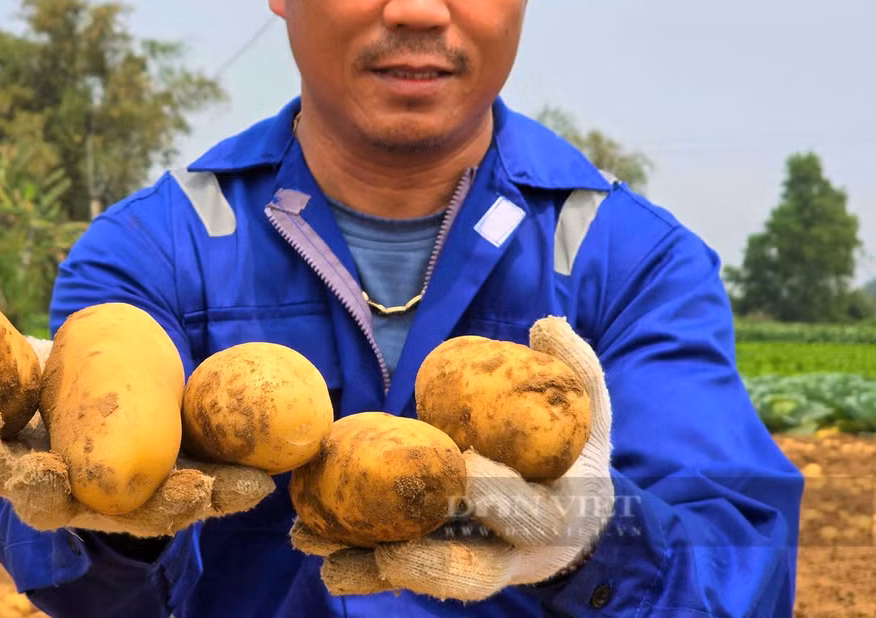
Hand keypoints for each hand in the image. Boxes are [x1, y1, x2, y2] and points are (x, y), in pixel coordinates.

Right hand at [0, 337, 275, 537]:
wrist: (101, 397)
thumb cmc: (48, 371)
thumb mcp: (9, 348)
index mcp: (7, 452)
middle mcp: (54, 489)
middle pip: (46, 504)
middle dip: (49, 493)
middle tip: (52, 477)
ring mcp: (110, 501)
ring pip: (132, 514)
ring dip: (164, 503)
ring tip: (198, 490)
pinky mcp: (165, 494)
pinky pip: (194, 497)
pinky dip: (225, 490)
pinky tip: (258, 481)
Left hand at [291, 316, 612, 600]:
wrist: (574, 518)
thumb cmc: (576, 457)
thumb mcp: (590, 414)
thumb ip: (578, 372)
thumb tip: (547, 323)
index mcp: (556, 518)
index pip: (529, 515)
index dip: (500, 496)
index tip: (468, 463)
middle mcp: (512, 554)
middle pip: (472, 571)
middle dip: (429, 563)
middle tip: (389, 551)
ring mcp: (471, 561)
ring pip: (420, 574)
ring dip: (369, 568)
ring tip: (321, 552)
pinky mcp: (435, 560)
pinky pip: (392, 563)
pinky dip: (352, 556)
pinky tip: (307, 538)